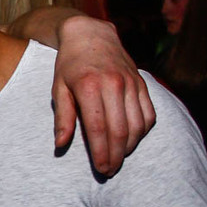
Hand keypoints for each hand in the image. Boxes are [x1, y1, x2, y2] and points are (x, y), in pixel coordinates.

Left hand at [54, 17, 154, 174]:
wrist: (91, 35)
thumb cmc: (69, 65)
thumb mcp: (58, 88)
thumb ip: (62, 117)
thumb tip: (61, 144)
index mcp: (89, 86)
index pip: (98, 128)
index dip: (100, 152)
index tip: (100, 169)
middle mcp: (114, 83)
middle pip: (120, 130)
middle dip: (115, 156)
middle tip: (109, 171)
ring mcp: (131, 83)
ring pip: (137, 125)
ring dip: (129, 147)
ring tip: (118, 159)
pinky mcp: (142, 83)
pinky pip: (148, 114)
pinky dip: (142, 131)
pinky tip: (131, 140)